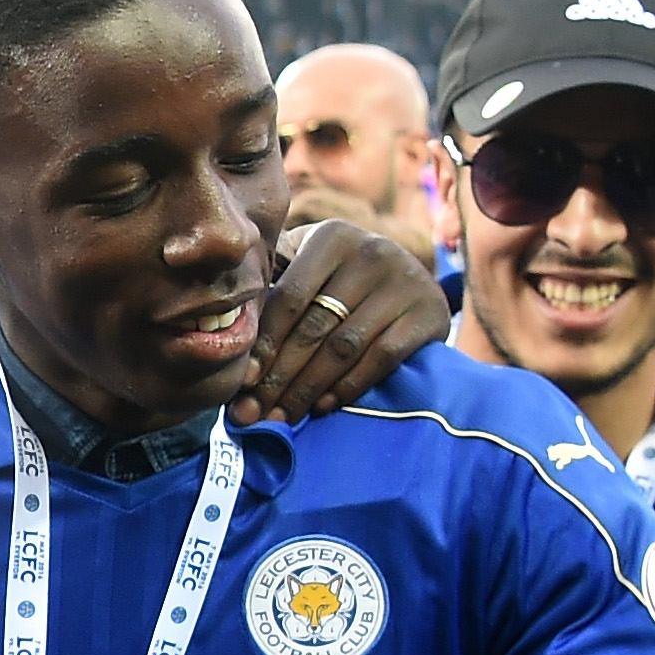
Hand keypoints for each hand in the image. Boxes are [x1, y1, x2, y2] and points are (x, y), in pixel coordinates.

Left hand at [232, 220, 445, 425]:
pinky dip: (348, 386)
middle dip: (279, 376)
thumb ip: (271, 285)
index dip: (263, 343)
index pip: (289, 299)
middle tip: (254, 412)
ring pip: (343, 348)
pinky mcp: (428, 313)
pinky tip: (323, 406)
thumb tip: (226, 339)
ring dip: (307, 389)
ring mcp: (404, 283)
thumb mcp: (306, 262)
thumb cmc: (338, 276)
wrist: (409, 279)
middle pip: (314, 327)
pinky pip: (380, 358)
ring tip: (282, 416)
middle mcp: (371, 253)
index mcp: (331, 237)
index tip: (242, 381)